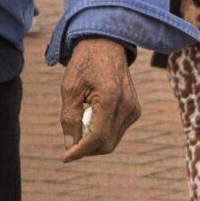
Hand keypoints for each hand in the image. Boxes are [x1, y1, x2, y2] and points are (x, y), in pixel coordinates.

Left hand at [58, 37, 139, 161]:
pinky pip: (117, 130)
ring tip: (80, 123)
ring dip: (94, 140)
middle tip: (70, 140)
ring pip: (112, 140)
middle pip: (106, 144)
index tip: (65, 157)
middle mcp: (127, 106)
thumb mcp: (69, 87)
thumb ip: (69, 117)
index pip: (96, 137)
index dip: (80, 150)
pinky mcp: (135, 109)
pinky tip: (91, 118)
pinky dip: (103, 132)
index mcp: (111, 98)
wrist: (105, 43)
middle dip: (86, 148)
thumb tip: (70, 144)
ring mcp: (133, 109)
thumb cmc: (84, 62)